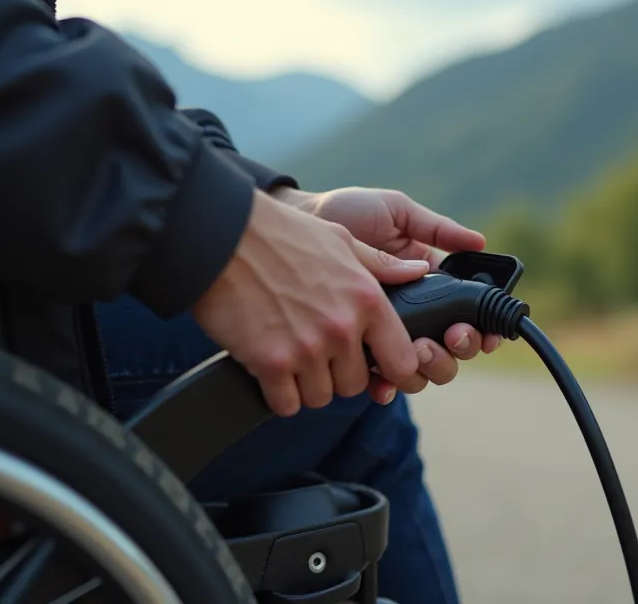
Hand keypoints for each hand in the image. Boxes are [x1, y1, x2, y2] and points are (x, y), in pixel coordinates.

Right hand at [192, 190, 428, 416]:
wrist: (220, 236)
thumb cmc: (281, 234)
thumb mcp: (340, 239)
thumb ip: (380, 264)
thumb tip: (417, 272)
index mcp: (366, 300)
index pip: (401, 361)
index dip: (392, 371)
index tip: (380, 369)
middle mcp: (342, 329)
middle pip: (355, 385)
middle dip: (338, 375)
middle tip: (317, 352)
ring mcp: (306, 349)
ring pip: (321, 397)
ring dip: (306, 385)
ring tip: (290, 354)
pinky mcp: (269, 363)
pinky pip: (286, 403)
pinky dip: (278, 394)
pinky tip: (269, 368)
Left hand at [273, 186, 502, 389]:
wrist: (299, 223)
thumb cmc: (348, 213)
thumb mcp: (396, 212)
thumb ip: (436, 228)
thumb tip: (479, 242)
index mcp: (429, 283)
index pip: (466, 316)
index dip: (480, 331)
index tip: (483, 333)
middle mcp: (413, 314)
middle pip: (451, 351)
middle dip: (455, 350)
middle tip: (447, 337)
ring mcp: (384, 335)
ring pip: (421, 370)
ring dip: (428, 368)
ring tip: (417, 350)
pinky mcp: (355, 350)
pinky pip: (378, 380)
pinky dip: (386, 387)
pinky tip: (383, 383)